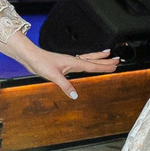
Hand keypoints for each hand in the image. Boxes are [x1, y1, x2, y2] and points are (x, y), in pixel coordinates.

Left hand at [0, 35, 118, 99]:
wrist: (31, 57)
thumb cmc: (41, 63)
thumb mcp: (53, 76)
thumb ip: (65, 85)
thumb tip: (75, 96)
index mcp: (74, 62)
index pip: (92, 65)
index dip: (104, 66)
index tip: (115, 66)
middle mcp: (73, 60)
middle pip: (93, 60)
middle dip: (105, 61)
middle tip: (118, 59)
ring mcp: (69, 61)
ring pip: (88, 58)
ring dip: (98, 57)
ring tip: (107, 54)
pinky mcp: (65, 63)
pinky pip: (81, 60)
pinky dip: (88, 60)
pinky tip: (87, 62)